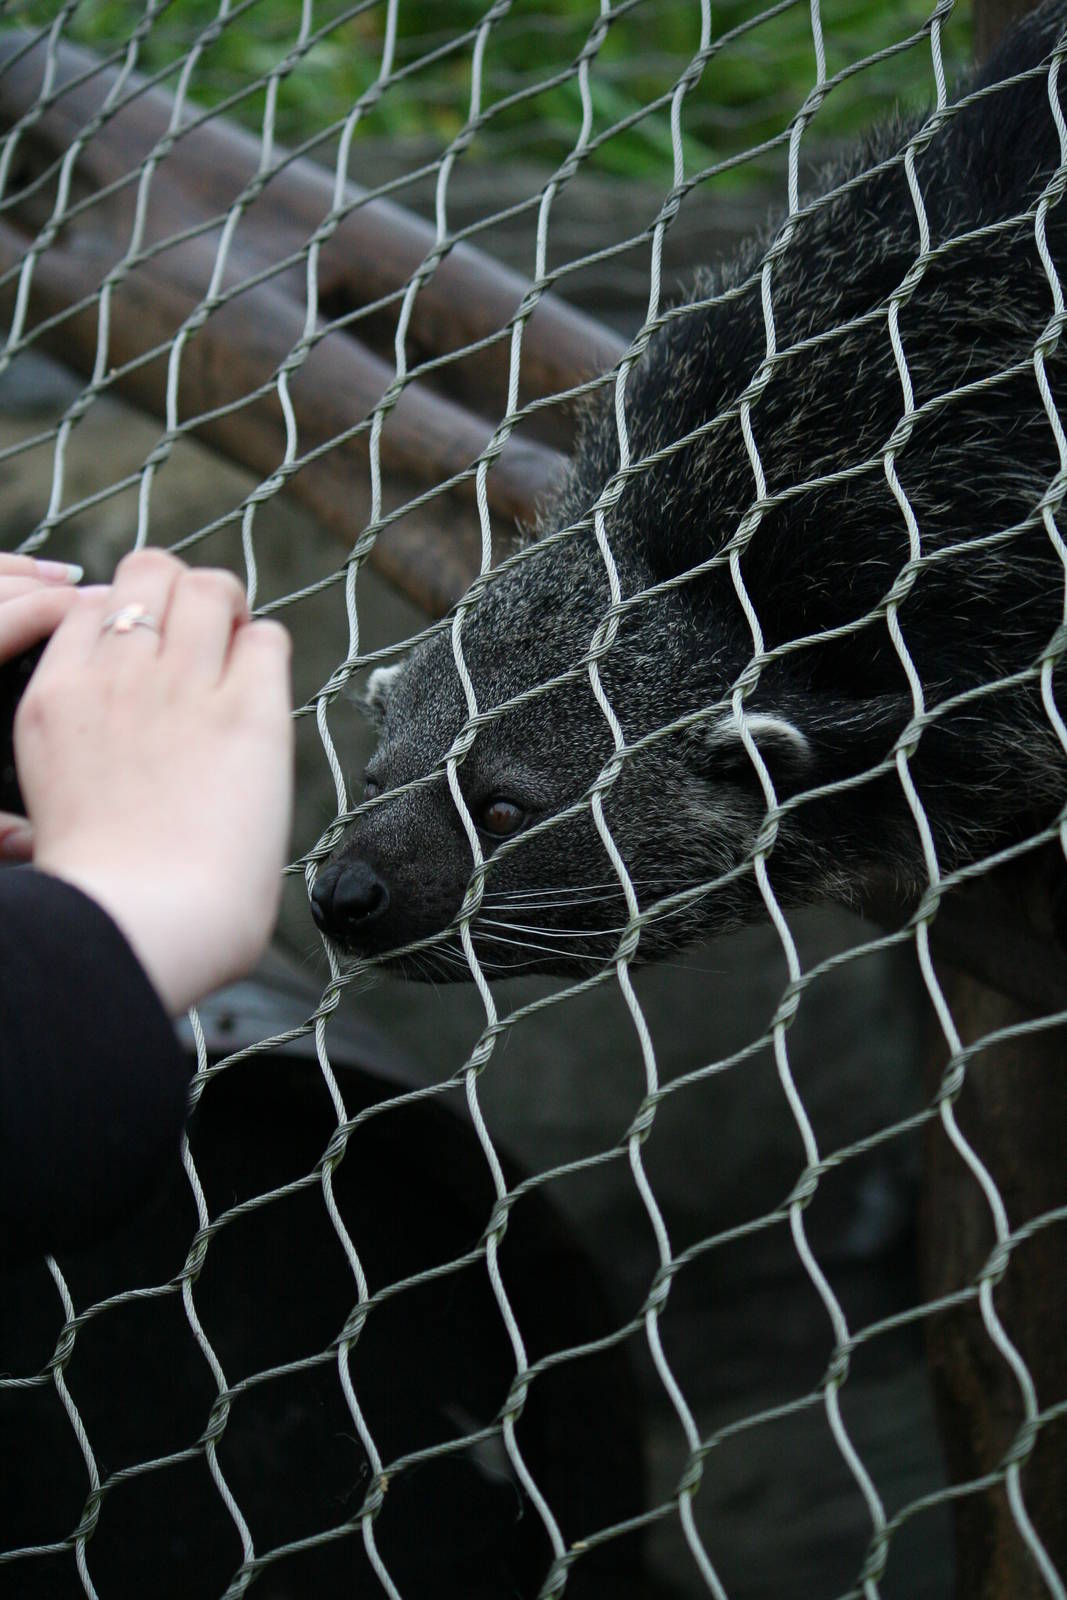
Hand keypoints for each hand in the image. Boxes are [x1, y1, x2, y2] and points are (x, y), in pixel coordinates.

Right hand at [15, 549, 293, 1014]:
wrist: (143, 919)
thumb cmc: (103, 890)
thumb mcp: (52, 797)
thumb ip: (79, 747)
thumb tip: (114, 742)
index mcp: (56, 700)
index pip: (91, 609)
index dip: (129, 621)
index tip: (151, 657)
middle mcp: (116, 677)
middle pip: (149, 572)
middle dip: (180, 591)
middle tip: (203, 638)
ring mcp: (184, 687)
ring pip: (211, 588)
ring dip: (231, 609)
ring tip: (238, 652)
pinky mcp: (248, 712)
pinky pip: (268, 638)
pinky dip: (268, 653)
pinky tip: (263, 695)